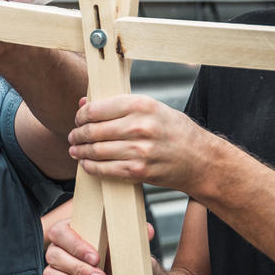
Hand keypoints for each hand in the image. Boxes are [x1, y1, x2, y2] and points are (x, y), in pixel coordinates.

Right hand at [42, 217, 155, 274]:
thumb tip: (146, 230)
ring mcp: (59, 270)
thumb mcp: (135, 249)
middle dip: (79, 269)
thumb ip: (137, 238)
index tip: (96, 257)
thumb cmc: (129, 263)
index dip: (75, 245)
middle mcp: (63, 249)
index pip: (60, 232)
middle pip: (54, 255)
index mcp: (76, 231)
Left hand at [68, 95, 220, 192]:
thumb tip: (85, 103)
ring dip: (80, 152)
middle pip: (93, 131)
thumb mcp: (151, 108)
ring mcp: (139, 150)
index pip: (96, 109)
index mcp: (141, 105)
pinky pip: (105, 169)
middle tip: (74, 137)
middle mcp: (139, 126)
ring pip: (96, 151)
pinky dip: (91, 167)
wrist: (200, 159)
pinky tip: (87, 164)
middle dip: (78, 135)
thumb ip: (118, 106)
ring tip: (76, 150)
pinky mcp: (139, 170)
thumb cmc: (174, 130)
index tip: (78, 119)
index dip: (81, 116)